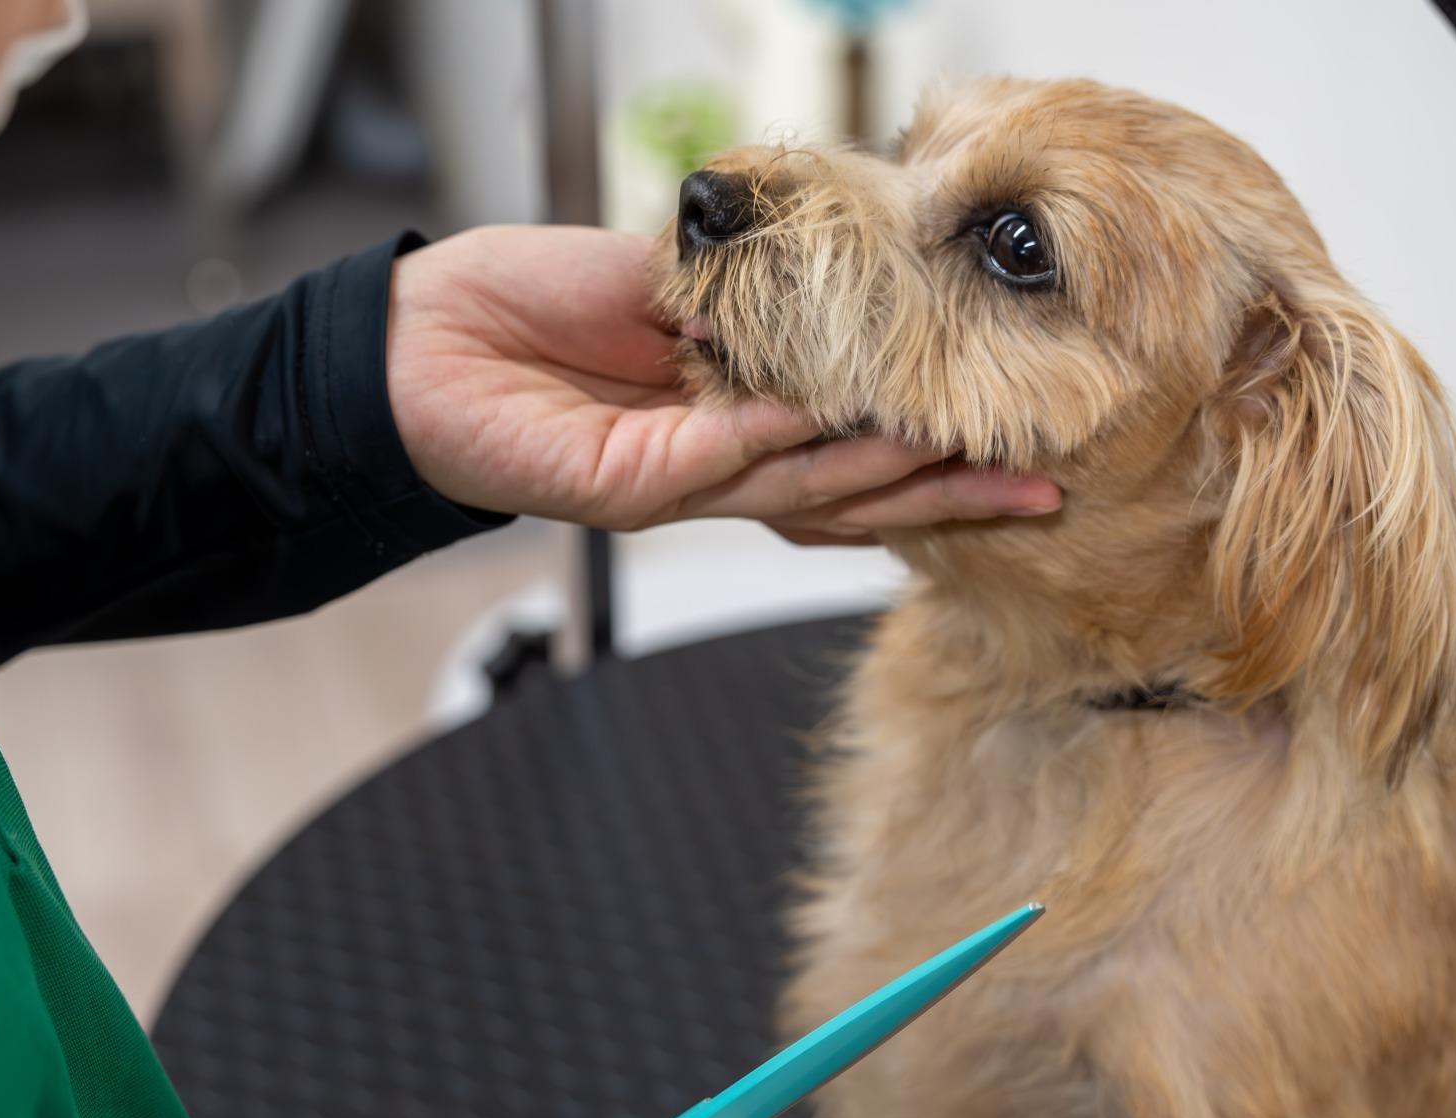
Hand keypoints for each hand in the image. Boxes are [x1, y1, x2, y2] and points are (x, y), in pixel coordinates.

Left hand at [386, 226, 1058, 543]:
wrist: (420, 340)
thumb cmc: (529, 305)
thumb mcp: (666, 284)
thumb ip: (744, 304)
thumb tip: (835, 290)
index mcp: (734, 419)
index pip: (850, 449)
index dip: (931, 452)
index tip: (1017, 442)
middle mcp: (716, 466)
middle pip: (848, 494)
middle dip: (943, 493)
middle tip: (1035, 486)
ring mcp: (675, 487)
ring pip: (800, 491)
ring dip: (885, 476)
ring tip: (966, 458)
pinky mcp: (625, 490)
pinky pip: (717, 464)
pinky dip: (775, 438)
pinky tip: (832, 415)